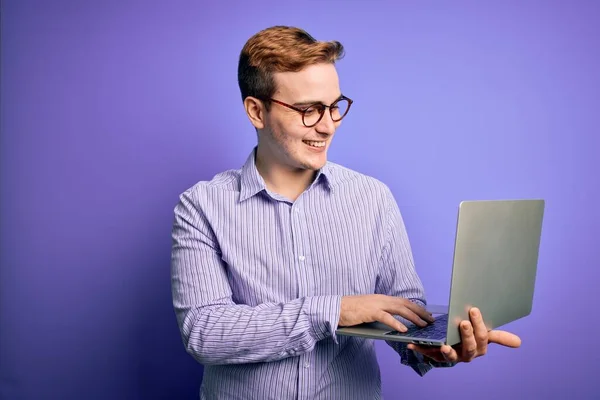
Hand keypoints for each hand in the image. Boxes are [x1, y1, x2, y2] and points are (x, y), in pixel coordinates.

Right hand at [339, 294, 434, 331]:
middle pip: (405, 304)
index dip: (416, 308)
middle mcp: (381, 299)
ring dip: (413, 317)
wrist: (336, 308)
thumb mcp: (370, 310)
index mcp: (382, 298)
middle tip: (431, 320)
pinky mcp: (370, 312)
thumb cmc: (351, 311)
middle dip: (420, 312)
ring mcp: (376, 304)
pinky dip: (396, 323)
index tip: (426, 314)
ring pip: (400, 309)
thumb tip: (394, 323)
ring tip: (423, 325)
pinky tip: (404, 330)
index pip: (403, 301)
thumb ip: (381, 313)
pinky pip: (386, 317)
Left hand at [407, 307, 521, 362]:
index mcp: (480, 347)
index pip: (483, 339)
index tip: (474, 310)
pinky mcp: (436, 356)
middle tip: (463, 322)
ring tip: (443, 344)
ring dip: (447, 350)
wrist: (452, 343)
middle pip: (469, 347)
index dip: (479, 327)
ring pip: (451, 356)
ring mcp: (452, 356)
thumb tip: (520, 343)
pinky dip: (420, 348)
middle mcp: (467, 354)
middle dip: (467, 335)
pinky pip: (428, 353)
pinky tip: (412, 343)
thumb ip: (499, 336)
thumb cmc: (469, 336)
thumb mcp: (483, 334)